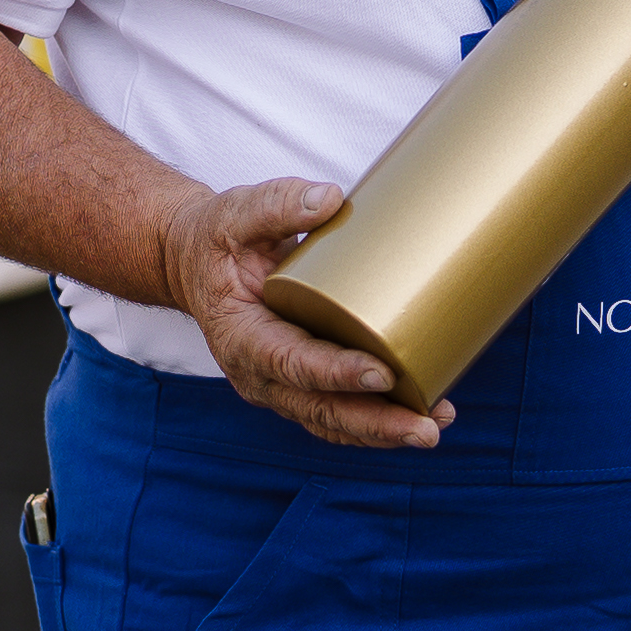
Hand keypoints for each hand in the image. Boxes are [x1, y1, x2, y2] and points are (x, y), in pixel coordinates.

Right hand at [159, 172, 450, 454]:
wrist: (196, 265)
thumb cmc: (219, 239)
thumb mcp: (236, 214)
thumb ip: (278, 204)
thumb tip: (329, 198)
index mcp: (241, 336)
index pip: (292, 364)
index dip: (337, 374)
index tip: (383, 373)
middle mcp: (258, 374)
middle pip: (320, 411)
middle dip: (375, 424)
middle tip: (426, 426)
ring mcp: (279, 386)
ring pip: (333, 422)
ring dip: (384, 431)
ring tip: (434, 424)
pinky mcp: (300, 385)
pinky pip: (338, 415)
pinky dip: (377, 423)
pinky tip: (421, 412)